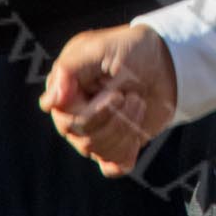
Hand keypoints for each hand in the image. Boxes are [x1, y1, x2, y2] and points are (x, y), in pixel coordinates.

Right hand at [39, 23, 177, 177]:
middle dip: (116, 119)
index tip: (117, 95)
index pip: (66, 119)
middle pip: (83, 139)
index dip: (94, 113)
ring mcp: (92, 133)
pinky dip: (126, 153)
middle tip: (132, 96)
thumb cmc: (130, 49)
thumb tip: (50, 102)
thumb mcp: (101, 48)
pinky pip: (111, 167)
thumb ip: (70, 68)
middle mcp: (72, 116)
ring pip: (99, 151)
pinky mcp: (113, 146)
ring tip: (138, 100)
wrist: (165, 62)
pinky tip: (136, 132)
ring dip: (127, 128)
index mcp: (64, 92)